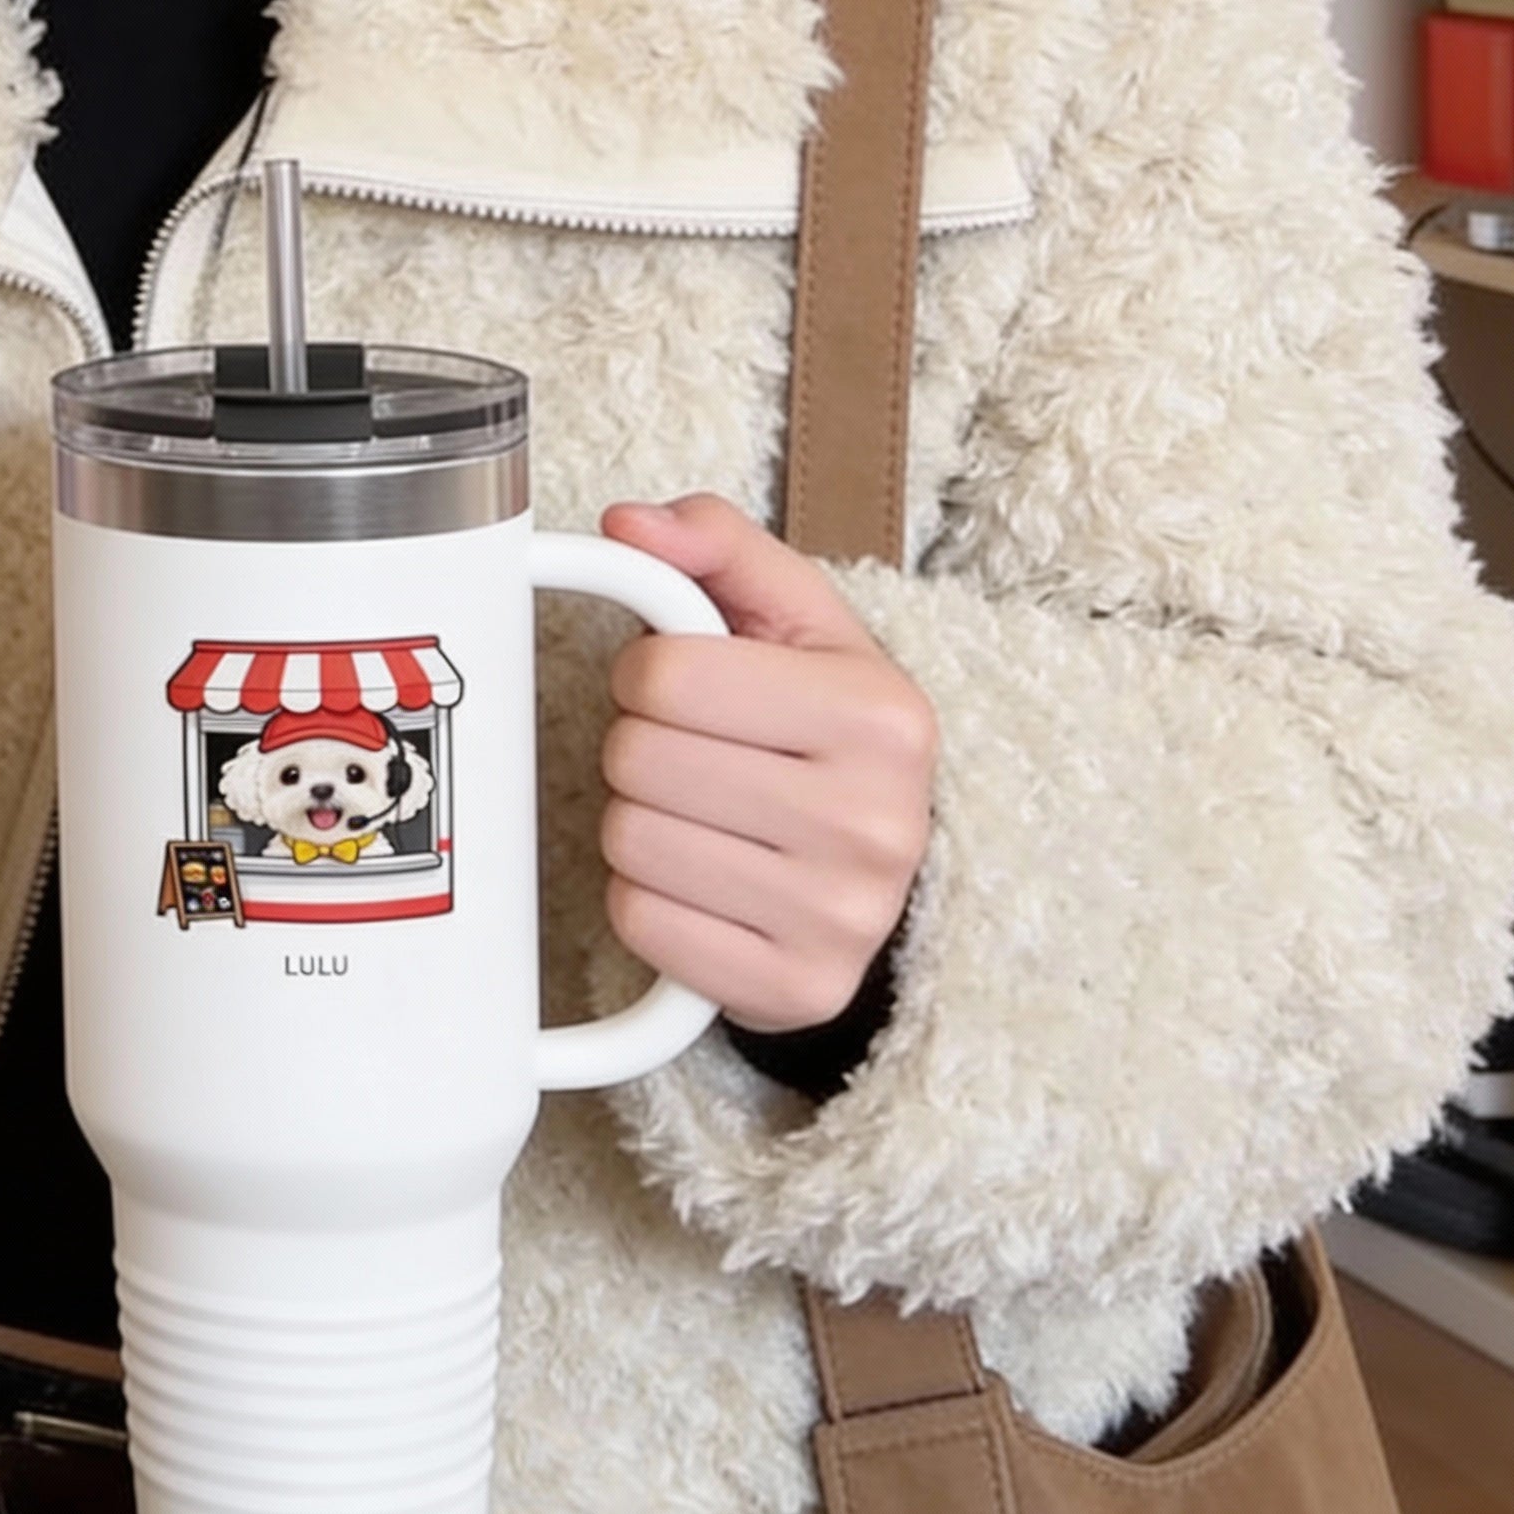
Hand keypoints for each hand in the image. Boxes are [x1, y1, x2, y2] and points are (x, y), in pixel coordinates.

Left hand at [592, 495, 937, 1032]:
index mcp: (880, 716)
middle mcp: (874, 821)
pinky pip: (639, 920)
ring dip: (640, 823)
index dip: (648, 676)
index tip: (690, 694)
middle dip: (642, 749)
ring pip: (629, 842)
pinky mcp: (793, 990)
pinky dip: (648, 899)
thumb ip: (717, 547)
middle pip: (637, 761)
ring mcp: (839, 917)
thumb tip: (627, 524)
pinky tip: (705, 882)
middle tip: (697, 759)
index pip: (665, 676)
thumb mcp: (796, 624)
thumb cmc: (824, 735)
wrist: (886, 874)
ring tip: (704, 818)